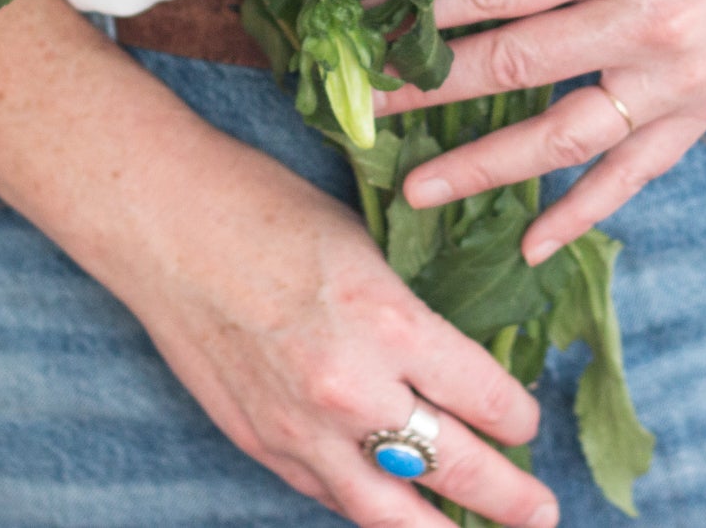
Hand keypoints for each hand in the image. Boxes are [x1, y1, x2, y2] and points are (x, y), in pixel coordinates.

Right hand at [109, 135, 559, 527]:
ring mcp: (301, 427)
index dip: (517, 416)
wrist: (165, 220)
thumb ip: (406, 311)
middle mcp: (353, 387)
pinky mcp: (260, 443)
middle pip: (455, 469)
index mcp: (389, 321)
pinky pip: (329, 495)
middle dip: (510, 498)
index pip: (484, 397)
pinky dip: (368, 506)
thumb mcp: (362, 244)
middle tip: (541, 510)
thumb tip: (449, 360)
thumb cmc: (264, 207)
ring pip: (391, 512)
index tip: (525, 420)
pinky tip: (391, 506)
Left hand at [374, 0, 705, 265]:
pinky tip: (531, 244)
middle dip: (426, 88)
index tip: (364, 24)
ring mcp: (678, 82)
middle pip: (513, 66)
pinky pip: (633, 175)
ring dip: (483, 167)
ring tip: (415, 189)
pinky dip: (582, 214)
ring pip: (563, 138)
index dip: (421, 11)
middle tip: (361, 107)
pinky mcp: (702, 115)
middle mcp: (647, 24)